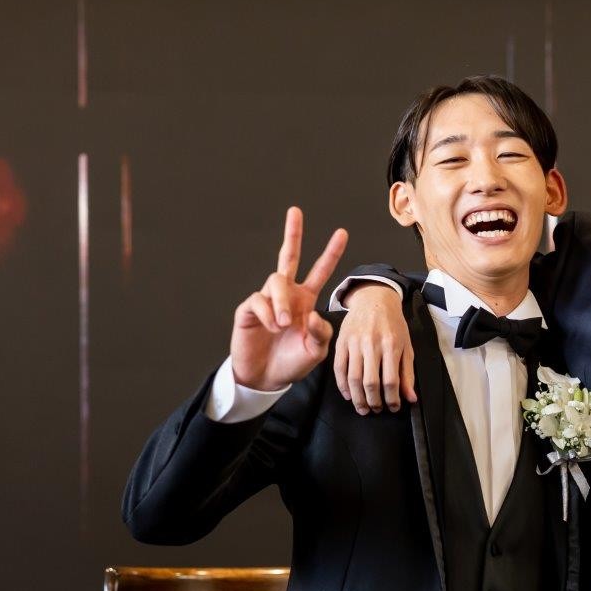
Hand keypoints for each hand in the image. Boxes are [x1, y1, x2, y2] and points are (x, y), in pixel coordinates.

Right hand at [231, 207, 347, 390]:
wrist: (266, 378)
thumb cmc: (292, 362)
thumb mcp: (316, 351)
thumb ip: (322, 333)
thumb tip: (313, 313)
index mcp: (305, 300)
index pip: (320, 271)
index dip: (331, 253)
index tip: (342, 233)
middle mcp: (286, 295)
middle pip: (288, 256)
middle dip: (293, 234)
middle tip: (296, 212)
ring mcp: (267, 300)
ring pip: (276, 281)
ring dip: (283, 301)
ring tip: (285, 324)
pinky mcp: (248, 310)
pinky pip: (258, 300)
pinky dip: (268, 313)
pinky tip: (274, 327)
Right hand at [333, 283, 416, 413]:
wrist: (374, 300)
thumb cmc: (393, 324)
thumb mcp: (406, 346)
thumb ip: (407, 373)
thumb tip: (411, 398)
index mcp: (391, 345)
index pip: (391, 380)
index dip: (392, 399)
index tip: (393, 407)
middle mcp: (372, 345)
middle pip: (370, 382)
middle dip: (374, 402)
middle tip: (376, 410)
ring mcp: (354, 343)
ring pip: (353, 378)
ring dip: (358, 398)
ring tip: (363, 408)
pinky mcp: (341, 342)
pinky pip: (339, 368)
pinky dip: (342, 385)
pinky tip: (349, 395)